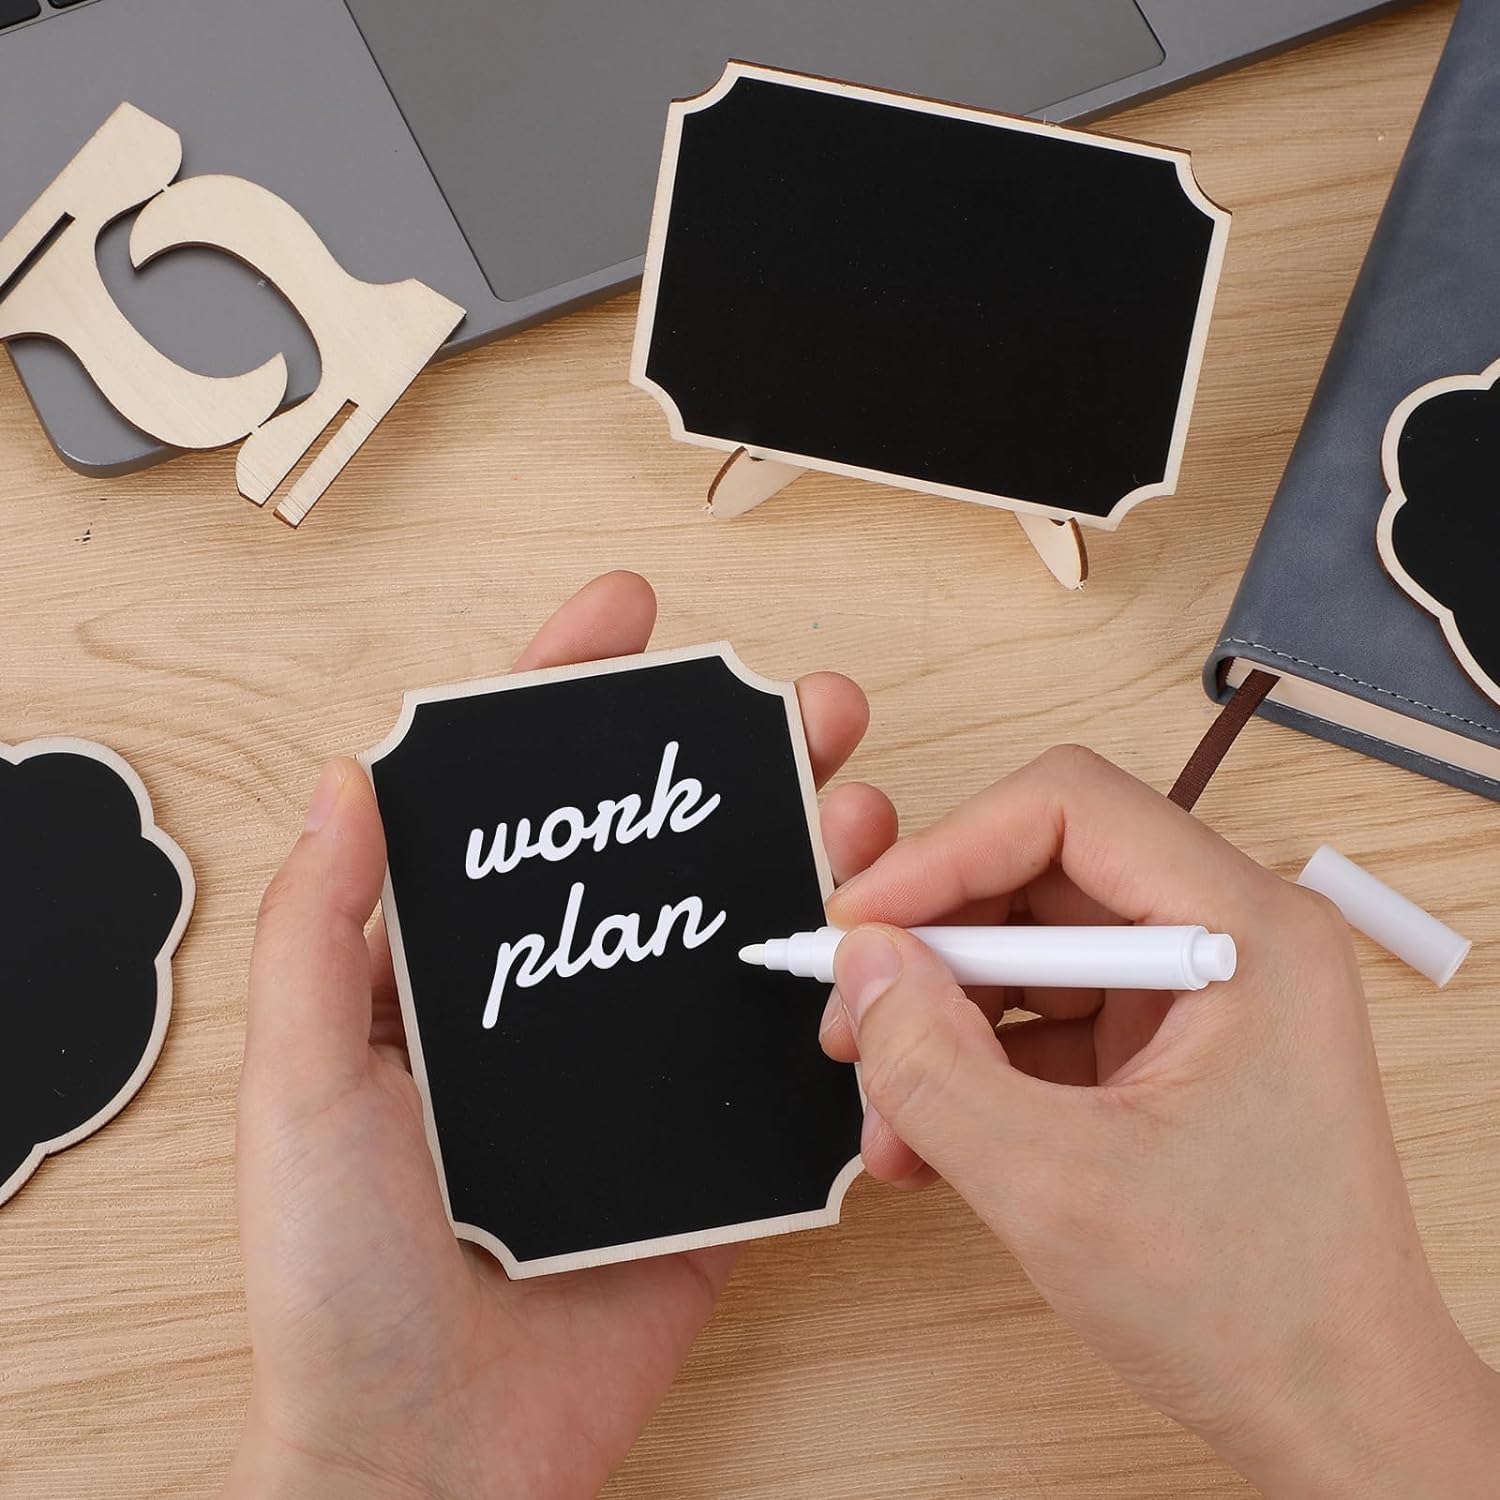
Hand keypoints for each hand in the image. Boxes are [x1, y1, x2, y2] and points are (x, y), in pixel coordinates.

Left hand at [225, 572, 897, 1499]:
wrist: (430, 1461)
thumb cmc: (337, 1288)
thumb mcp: (299, 1089)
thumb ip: (322, 934)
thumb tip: (349, 781)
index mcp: (453, 974)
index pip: (514, 803)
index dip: (565, 695)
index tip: (621, 622)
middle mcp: (554, 1007)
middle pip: (651, 850)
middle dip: (730, 758)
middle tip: (795, 705)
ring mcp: (636, 1079)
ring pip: (732, 934)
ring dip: (802, 855)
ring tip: (857, 806)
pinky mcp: (703, 1157)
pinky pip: (779, 1062)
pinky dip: (836, 995)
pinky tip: (878, 944)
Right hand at [821, 745, 1499, 1497]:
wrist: (1335, 1417)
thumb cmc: (1258, 1308)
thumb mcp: (1056, 1186)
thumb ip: (933, 1066)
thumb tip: (862, 967)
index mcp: (1244, 931)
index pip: (1067, 810)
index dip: (946, 849)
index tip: (863, 920)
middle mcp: (1225, 938)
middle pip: (1035, 873)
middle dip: (930, 944)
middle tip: (851, 1008)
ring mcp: (1192, 993)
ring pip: (1024, 948)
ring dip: (939, 1020)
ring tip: (887, 1109)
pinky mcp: (1161, 1046)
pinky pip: (1038, 1016)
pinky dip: (971, 1066)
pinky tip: (924, 1137)